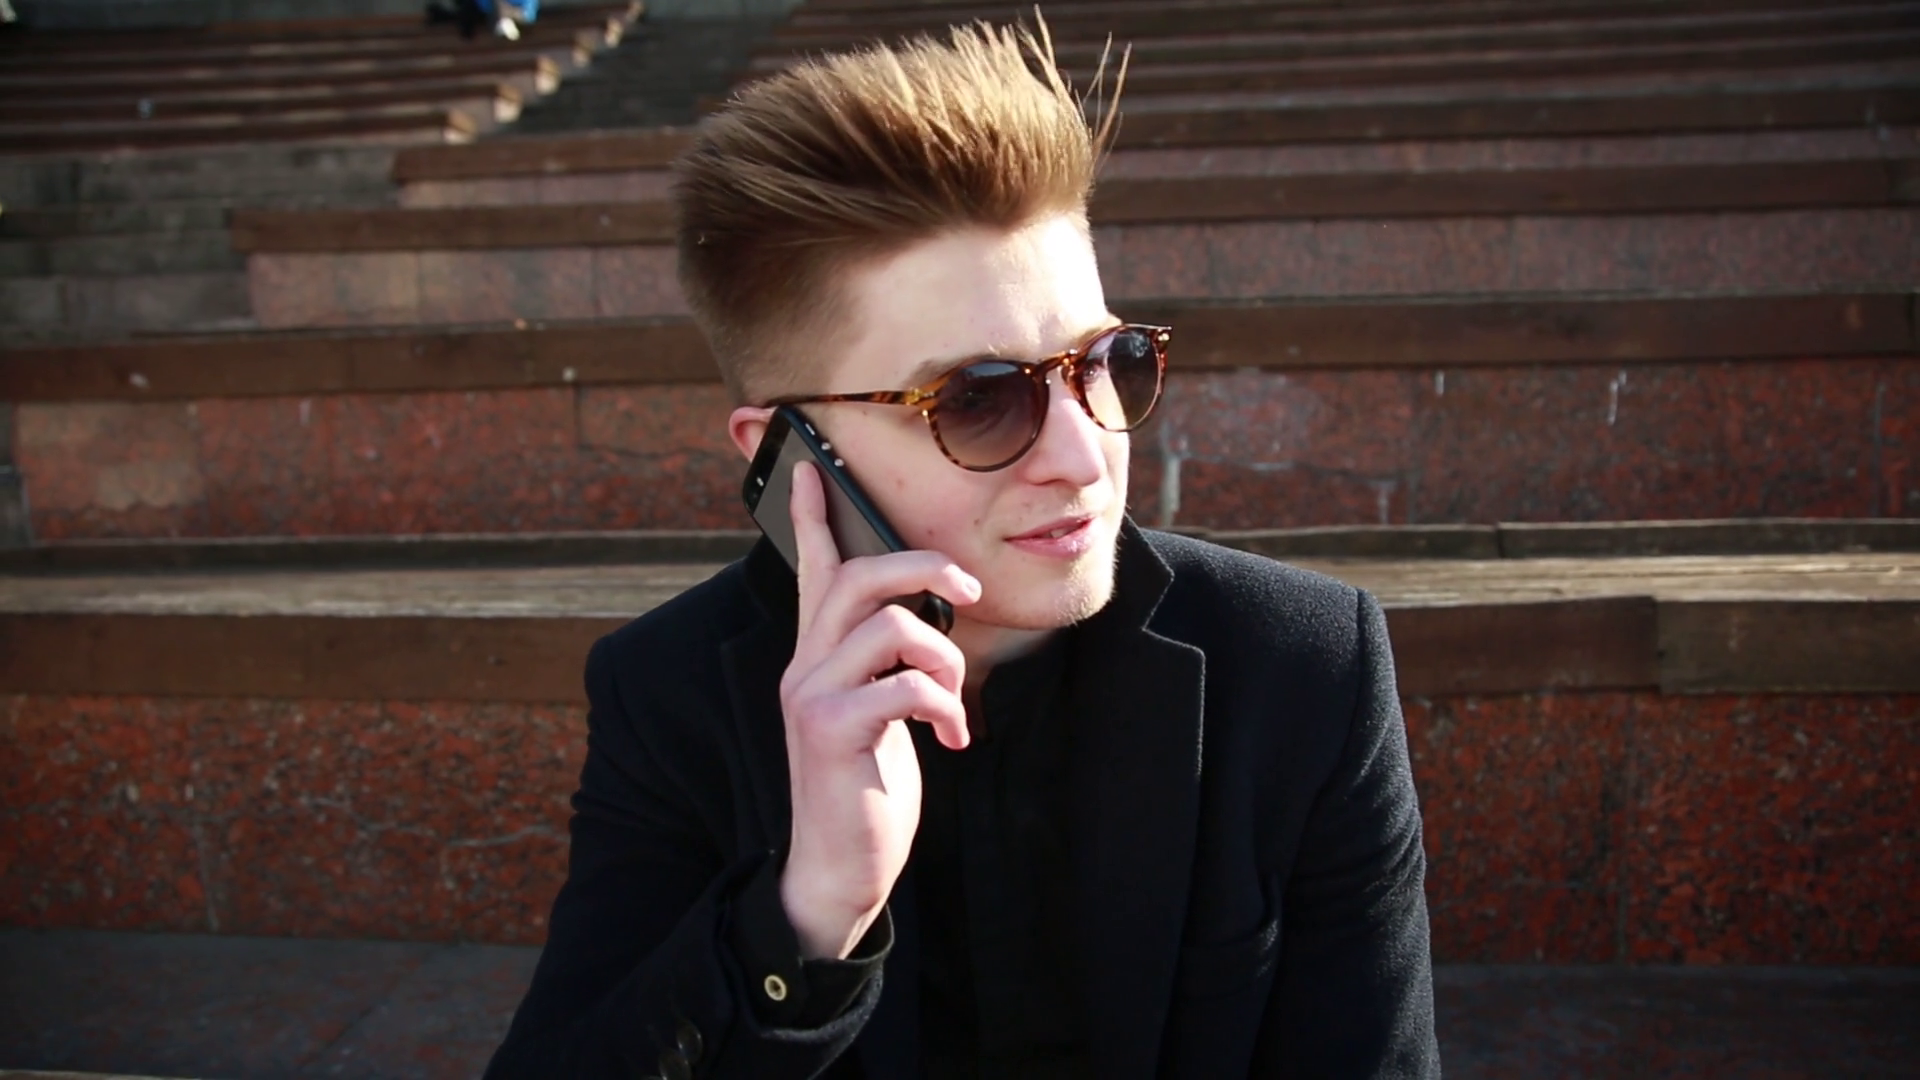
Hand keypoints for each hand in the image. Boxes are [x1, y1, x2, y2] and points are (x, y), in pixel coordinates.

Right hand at [776, 461, 978, 958]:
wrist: (838, 865)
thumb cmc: (864, 786)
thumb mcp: (875, 712)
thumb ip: (886, 665)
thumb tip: (923, 621)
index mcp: (817, 656)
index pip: (813, 571)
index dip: (810, 518)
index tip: (810, 469)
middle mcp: (805, 665)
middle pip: (860, 577)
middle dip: (924, 568)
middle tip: (967, 588)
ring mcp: (813, 695)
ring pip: (892, 626)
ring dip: (945, 659)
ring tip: (952, 701)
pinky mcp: (833, 731)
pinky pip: (904, 686)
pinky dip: (943, 706)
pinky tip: (949, 738)